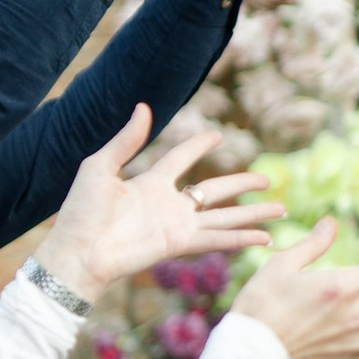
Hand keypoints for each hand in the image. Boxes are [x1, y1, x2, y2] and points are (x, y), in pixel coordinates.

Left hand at [34, 106, 280, 300]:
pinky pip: (218, 238)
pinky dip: (242, 238)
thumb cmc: (81, 211)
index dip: (199, 145)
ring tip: (280, 209)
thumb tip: (144, 107)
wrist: (78, 251)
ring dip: (253, 212)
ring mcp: (177, 225)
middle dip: (242, 184)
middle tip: (267, 180)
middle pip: (216, 190)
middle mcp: (169, 204)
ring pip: (225, 215)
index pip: (181, 159)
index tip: (218, 135)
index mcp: (150, 183)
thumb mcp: (100, 166)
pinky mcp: (179, 244)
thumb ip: (127, 140)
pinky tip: (265, 237)